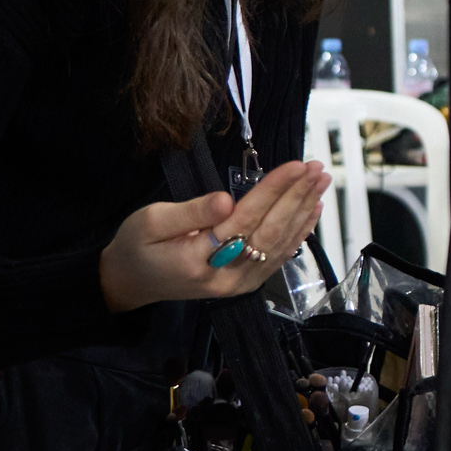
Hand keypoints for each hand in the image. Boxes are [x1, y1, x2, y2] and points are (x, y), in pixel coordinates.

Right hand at [99, 160, 330, 313]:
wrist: (129, 284)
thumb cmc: (137, 246)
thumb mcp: (149, 222)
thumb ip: (190, 212)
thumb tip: (226, 200)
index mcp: (196, 259)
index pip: (244, 219)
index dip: (273, 191)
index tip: (295, 166)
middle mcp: (223, 278)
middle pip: (269, 232)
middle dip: (297, 197)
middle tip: (316, 168)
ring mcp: (237, 285)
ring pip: (279, 245)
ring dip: (303, 211)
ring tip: (320, 181)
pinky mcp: (244, 285)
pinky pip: (278, 258)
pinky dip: (299, 233)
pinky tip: (312, 211)